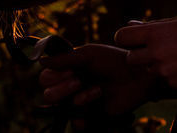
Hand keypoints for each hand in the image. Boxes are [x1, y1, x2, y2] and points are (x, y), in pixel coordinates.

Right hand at [38, 43, 156, 115]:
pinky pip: (76, 122)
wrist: (136, 77)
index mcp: (67, 70)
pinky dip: (83, 113)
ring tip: (96, 90)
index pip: (45, 77)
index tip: (70, 70)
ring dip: (77, 98)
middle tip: (78, 80)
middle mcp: (70, 87)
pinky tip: (97, 101)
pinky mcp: (90, 116)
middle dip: (62, 88)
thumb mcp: (88, 55)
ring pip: (60, 107)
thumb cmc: (113, 61)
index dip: (54, 75)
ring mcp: (79, 102)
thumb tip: (40, 61)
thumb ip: (64, 59)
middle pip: (48, 94)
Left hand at [114, 16, 176, 89]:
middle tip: (154, 52)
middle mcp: (157, 53)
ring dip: (155, 67)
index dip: (126, 38)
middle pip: (130, 59)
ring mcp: (166, 71)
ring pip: (148, 72)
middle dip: (138, 56)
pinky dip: (170, 78)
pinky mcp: (176, 85)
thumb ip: (153, 26)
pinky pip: (164, 83)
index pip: (121, 37)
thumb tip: (132, 24)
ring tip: (176, 59)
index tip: (135, 39)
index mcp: (156, 33)